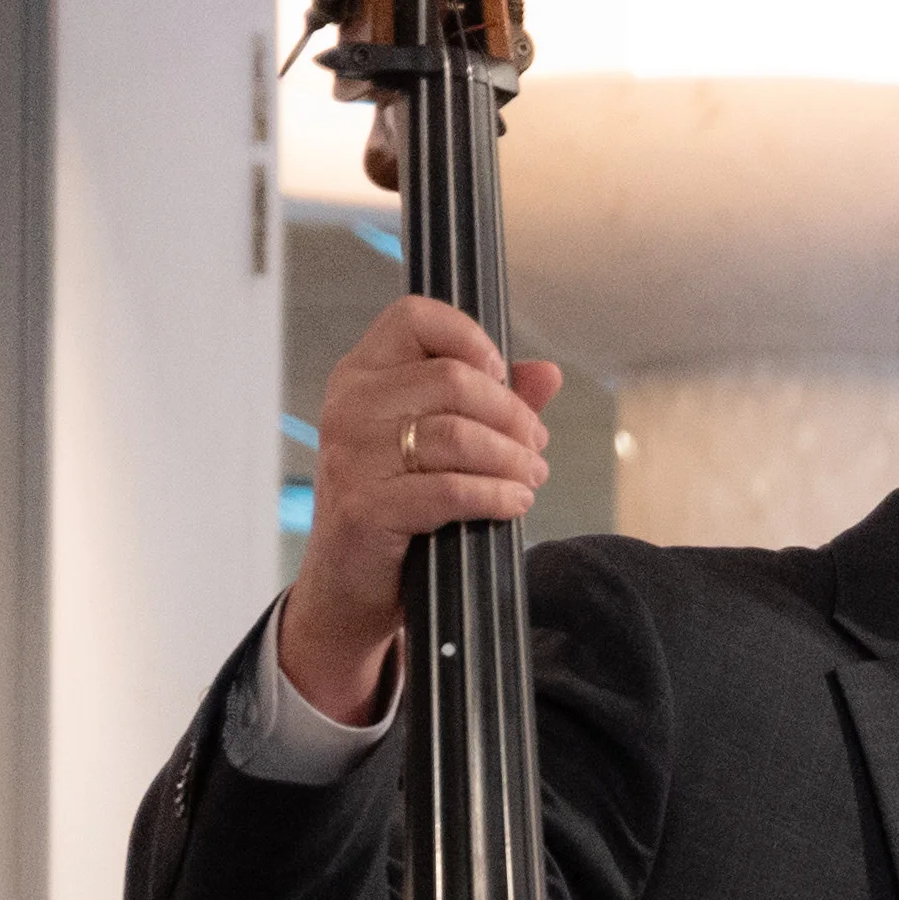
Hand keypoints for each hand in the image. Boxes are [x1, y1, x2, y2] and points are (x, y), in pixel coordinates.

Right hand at [281, 294, 554, 726]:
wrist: (350, 582)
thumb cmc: (398, 504)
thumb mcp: (440, 445)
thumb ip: (494, 404)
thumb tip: (548, 372)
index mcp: (363, 375)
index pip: (414, 317)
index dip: (470, 338)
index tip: (501, 376)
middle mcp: (351, 405)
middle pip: (453, 379)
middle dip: (511, 414)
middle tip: (534, 445)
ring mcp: (352, 456)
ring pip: (458, 434)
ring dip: (512, 459)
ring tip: (530, 477)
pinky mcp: (366, 506)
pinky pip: (451, 490)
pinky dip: (496, 496)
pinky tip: (515, 503)